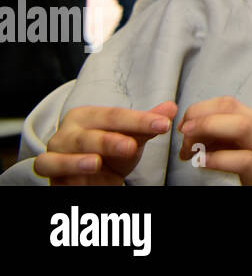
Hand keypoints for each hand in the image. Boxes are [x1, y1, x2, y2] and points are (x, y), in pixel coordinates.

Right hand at [35, 102, 176, 184]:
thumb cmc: (109, 151)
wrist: (88, 175)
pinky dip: (66, 171)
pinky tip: (86, 175)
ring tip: (96, 163)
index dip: (139, 120)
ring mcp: (55, 150)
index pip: (115, 116)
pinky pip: (50, 168)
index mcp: (89, 116)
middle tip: (131, 146)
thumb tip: (171, 108)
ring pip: (63, 153)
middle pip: (90, 134)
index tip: (164, 125)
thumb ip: (147, 124)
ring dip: (78, 159)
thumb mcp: (131, 137)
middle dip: (110, 140)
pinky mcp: (47, 169)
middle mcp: (69, 130)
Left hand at [177, 96, 251, 185]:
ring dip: (208, 129)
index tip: (184, 127)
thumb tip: (197, 135)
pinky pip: (242, 160)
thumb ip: (231, 137)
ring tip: (188, 142)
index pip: (226, 102)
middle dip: (200, 115)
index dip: (199, 110)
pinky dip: (218, 159)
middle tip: (182, 133)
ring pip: (241, 126)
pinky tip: (202, 162)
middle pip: (231, 106)